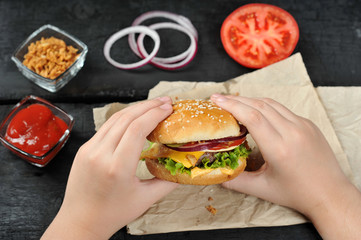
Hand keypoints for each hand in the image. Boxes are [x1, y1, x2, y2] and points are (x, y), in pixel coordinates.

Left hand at [42, 97, 177, 239]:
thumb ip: (167, 182)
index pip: (137, 129)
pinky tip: (135, 117)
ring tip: (153, 105)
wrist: (80, 222)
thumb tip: (184, 169)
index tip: (168, 108)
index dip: (155, 114)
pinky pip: (106, 127)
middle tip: (165, 101)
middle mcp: (100, 154)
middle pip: (127, 118)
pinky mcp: (84, 149)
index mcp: (117, 167)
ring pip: (115, 119)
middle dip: (148, 106)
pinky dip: (123, 118)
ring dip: (136, 108)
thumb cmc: (112, 214)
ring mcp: (89, 149)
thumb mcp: (145, 199)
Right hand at [211, 94, 360, 239]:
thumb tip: (216, 175)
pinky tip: (255, 111)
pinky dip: (265, 107)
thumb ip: (236, 181)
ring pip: (271, 104)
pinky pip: (283, 110)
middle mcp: (292, 132)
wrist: (330, 194)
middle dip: (236, 99)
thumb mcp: (262, 190)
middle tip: (218, 98)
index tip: (216, 101)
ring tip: (233, 102)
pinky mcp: (309, 125)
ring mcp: (303, 126)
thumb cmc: (296, 193)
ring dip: (250, 100)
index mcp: (279, 148)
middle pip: (259, 106)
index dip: (232, 106)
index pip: (252, 117)